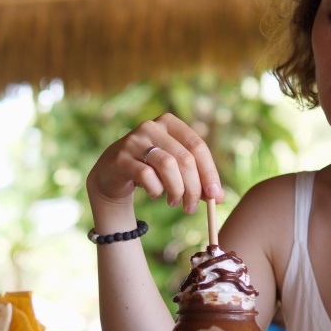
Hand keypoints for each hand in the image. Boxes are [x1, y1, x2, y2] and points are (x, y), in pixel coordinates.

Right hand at [86, 113, 223, 213]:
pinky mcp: (121, 158)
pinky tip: (156, 194)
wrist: (111, 173)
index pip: (198, 146)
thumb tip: (218, 197)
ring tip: (175, 203)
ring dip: (177, 190)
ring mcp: (134, 141)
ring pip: (168, 166)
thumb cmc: (150, 169)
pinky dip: (156, 190)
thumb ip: (196, 178)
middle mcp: (152, 127)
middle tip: (192, 207)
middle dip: (193, 187)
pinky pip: (146, 176)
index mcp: (170, 123)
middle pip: (184, 158)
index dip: (209, 172)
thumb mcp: (175, 168)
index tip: (215, 196)